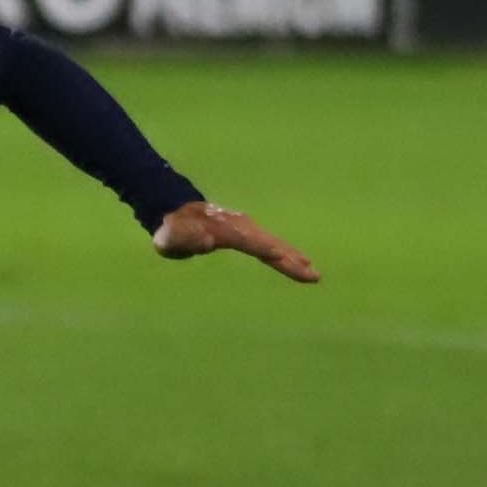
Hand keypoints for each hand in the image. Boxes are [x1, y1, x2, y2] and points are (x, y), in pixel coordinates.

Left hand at [153, 201, 319, 283]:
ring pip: (273, 244)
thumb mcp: (173, 235)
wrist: (175, 211)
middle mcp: (241, 227)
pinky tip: (297, 259)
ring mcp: (246, 228)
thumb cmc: (173, 229)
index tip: (285, 257)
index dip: (266, 250)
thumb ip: (188, 238)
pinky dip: (285, 252)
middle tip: (313, 275)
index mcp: (226, 230)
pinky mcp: (247, 232)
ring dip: (293, 256)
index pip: (250, 242)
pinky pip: (270, 244)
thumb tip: (205, 240)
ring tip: (312, 270)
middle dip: (291, 259)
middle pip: (269, 245)